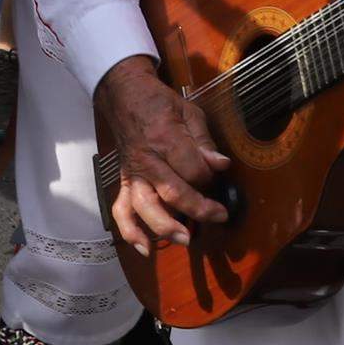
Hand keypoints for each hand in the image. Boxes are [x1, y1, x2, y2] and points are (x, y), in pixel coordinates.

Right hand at [93, 57, 231, 251]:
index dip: (210, 179)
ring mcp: (134, 173)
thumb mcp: (189, 112)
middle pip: (173, 192)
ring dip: (165, 226)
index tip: (218, 178)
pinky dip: (130, 232)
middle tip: (219, 216)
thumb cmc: (160, 103)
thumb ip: (205, 141)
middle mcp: (148, 160)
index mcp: (166, 138)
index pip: (193, 170)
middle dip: (198, 209)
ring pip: (145, 206)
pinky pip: (122, 210)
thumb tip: (222, 165)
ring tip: (186, 239)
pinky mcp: (125, 182)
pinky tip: (145, 249)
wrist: (124, 94)